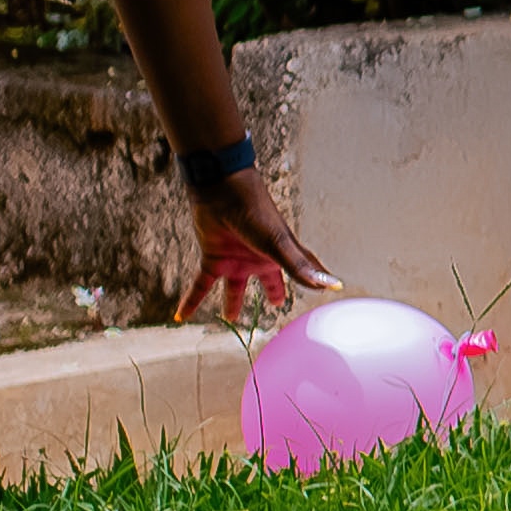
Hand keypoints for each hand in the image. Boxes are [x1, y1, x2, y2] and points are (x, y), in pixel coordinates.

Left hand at [178, 167, 330, 322]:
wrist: (221, 191)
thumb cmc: (256, 212)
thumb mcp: (278, 244)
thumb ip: (300, 268)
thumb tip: (328, 285)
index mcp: (280, 255)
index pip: (301, 271)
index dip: (314, 279)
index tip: (328, 288)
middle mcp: (258, 259)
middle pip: (267, 281)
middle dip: (273, 292)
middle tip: (276, 305)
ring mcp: (235, 259)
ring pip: (234, 288)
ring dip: (231, 303)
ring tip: (230, 319)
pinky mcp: (212, 259)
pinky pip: (201, 286)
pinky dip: (192, 301)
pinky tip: (181, 316)